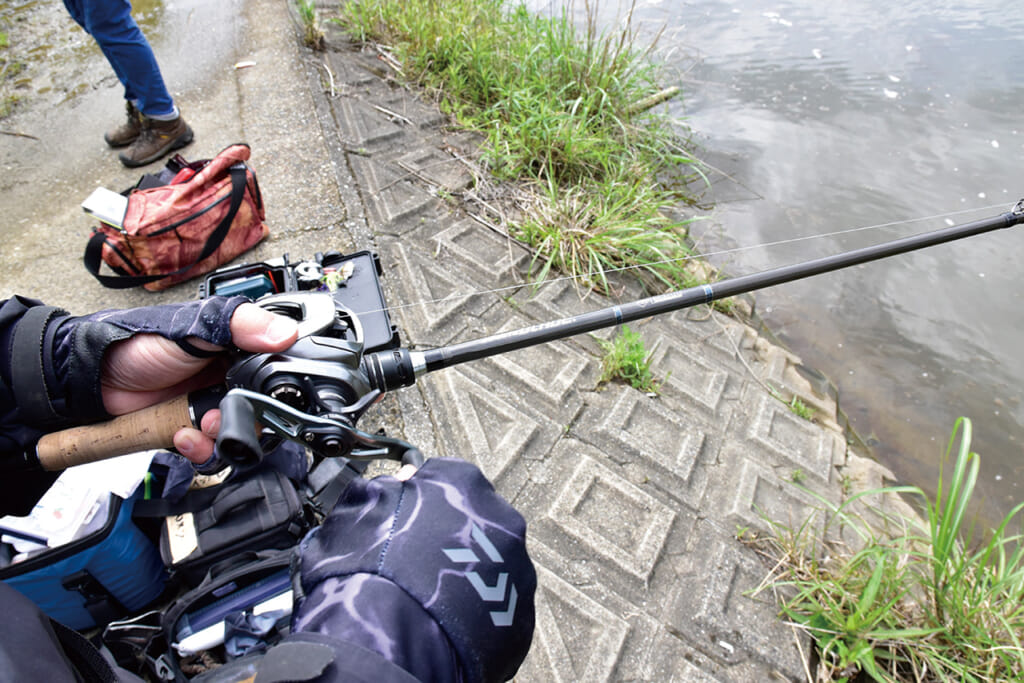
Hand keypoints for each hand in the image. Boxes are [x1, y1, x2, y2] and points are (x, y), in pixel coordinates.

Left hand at [100, 303, 297, 462]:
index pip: (275, 370)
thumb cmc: (140, 342)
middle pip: (262, 410)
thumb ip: (241, 325)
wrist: (95, 376)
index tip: (267, 396)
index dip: (276, 388)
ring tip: (200, 426)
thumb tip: (286, 333)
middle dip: (247, 419)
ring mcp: (211, 406)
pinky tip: (184, 435)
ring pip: (238, 434)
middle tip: (223, 413)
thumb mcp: (196, 326)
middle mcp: (230, 379)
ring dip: (221, 436)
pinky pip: (211, 450)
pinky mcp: (193, 429)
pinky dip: (200, 449)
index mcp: (238, 349)